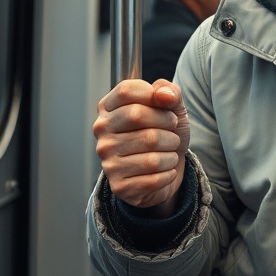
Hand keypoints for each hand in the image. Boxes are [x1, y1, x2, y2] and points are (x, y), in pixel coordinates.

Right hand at [93, 79, 190, 213]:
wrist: (168, 167)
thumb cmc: (165, 132)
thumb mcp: (172, 106)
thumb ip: (170, 92)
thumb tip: (164, 95)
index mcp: (108, 108)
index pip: (126, 90)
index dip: (153, 96)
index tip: (166, 106)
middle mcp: (102, 132)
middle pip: (137, 116)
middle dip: (167, 124)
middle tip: (173, 131)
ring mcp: (107, 159)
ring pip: (149, 150)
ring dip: (171, 153)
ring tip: (170, 152)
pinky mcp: (119, 185)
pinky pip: (153, 177)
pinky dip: (168, 173)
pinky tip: (166, 170)